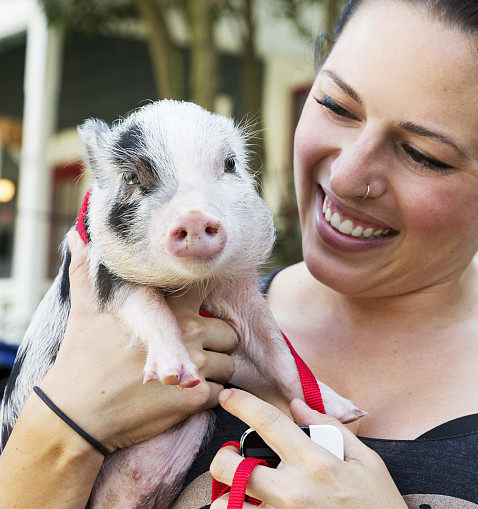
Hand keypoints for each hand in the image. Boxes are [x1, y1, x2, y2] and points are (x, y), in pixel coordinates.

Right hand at [38, 230, 238, 451]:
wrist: (75, 415)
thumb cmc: (81, 359)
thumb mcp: (86, 309)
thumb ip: (88, 270)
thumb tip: (76, 234)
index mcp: (167, 307)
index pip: (210, 287)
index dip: (214, 293)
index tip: (209, 304)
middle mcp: (187, 331)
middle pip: (229, 334)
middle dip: (215, 345)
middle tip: (189, 355)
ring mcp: (194, 364)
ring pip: (229, 365)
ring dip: (213, 373)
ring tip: (183, 378)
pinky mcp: (195, 397)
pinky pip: (221, 393)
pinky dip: (206, 398)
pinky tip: (180, 398)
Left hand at [209, 389, 406, 507]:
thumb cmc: (378, 505)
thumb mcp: (366, 460)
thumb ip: (328, 428)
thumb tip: (298, 405)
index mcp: (316, 463)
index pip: (268, 423)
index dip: (242, 404)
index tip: (228, 397)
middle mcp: (292, 491)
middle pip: (228, 467)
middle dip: (224, 457)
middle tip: (236, 458)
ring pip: (226, 505)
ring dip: (229, 495)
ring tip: (245, 492)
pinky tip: (258, 506)